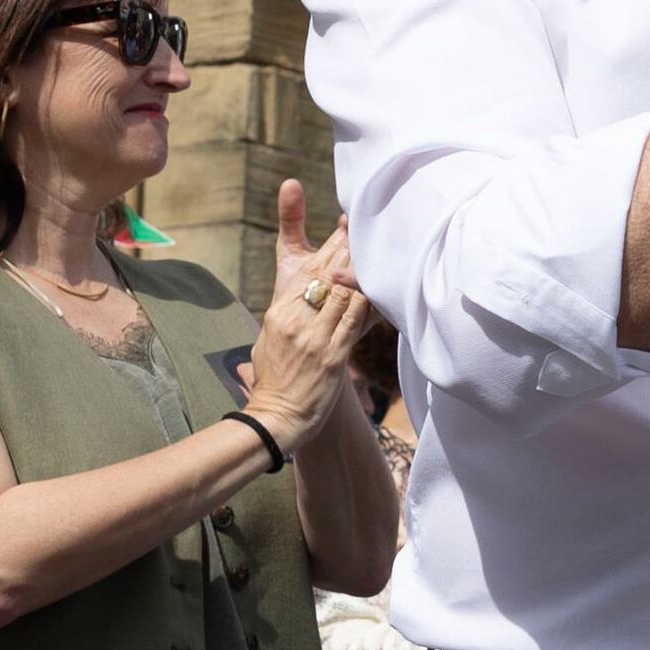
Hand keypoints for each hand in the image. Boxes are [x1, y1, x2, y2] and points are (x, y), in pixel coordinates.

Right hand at [240, 178, 367, 442]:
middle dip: (349, 254)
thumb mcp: (268, 341)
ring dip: (363, 276)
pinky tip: (381, 292)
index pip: (307, 272)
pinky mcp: (332, 357)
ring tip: (380, 255)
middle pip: (326, 277)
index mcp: (277, 313)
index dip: (330, 250)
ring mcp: (313, 339)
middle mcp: (294, 321)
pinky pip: (355, 323)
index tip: (347, 230)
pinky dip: (368, 305)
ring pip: (344, 295)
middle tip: (369, 233)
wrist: (276, 419)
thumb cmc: (272, 381)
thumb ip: (285, 316)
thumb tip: (299, 297)